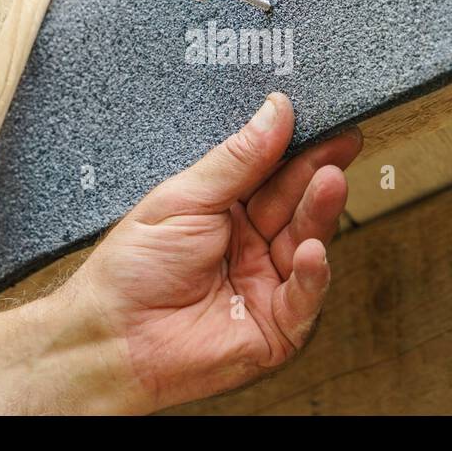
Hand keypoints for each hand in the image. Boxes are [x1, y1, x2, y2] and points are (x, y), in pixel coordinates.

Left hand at [70, 92, 362, 410]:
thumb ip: (237, 160)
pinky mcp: (277, 329)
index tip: (329, 124)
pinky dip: (313, 275)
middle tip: (340, 147)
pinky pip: (304, 299)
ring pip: (306, 244)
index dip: (301, 150)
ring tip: (330, 183)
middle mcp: (252, 246)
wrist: (111, 339)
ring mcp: (267, 286)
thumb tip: (275, 110)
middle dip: (318, 176)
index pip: (274, 174)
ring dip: (320, 215)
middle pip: (295, 205)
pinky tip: (313, 250)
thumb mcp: (182, 199)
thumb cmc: (132, 270)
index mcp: (228, 212)